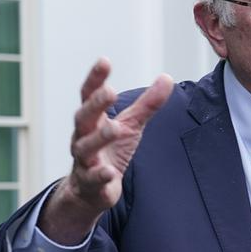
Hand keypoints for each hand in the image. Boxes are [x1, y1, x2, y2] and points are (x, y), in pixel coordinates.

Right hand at [39, 58, 173, 243]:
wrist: (90, 190)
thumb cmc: (110, 150)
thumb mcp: (131, 125)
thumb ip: (147, 104)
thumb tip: (167, 77)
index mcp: (93, 120)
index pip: (89, 95)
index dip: (95, 78)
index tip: (104, 61)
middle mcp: (83, 137)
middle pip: (84, 118)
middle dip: (95, 105)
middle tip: (110, 91)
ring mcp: (84, 161)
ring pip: (86, 148)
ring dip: (100, 137)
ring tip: (115, 128)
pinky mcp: (90, 183)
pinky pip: (93, 179)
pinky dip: (100, 175)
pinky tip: (109, 172)